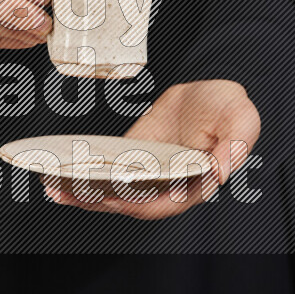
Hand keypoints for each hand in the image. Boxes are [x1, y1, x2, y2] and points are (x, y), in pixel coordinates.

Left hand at [44, 80, 260, 219]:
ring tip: (52, 185)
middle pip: (128, 201)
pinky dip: (85, 171)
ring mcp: (146, 171)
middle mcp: (166, 184)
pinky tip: (59, 169)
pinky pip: (106, 169)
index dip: (136, 204)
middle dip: (96, 200)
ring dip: (82, 192)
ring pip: (112, 190)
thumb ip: (236, 146)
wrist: (210, 89)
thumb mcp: (242, 119)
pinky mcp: (131, 155)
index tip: (111, 198)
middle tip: (66, 191)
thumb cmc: (229, 107)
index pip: (161, 204)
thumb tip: (221, 173)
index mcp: (193, 184)